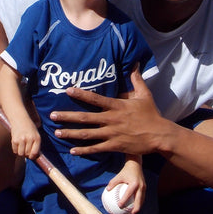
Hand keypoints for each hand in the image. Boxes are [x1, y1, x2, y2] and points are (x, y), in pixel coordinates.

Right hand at [10, 119, 40, 158]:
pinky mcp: (14, 140)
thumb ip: (36, 145)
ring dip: (21, 152)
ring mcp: (22, 139)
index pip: (35, 153)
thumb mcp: (36, 134)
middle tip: (25, 149)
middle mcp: (30, 139)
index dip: (33, 156)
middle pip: (27, 154)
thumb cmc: (29, 127)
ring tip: (22, 147)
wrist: (20, 118)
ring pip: (21, 153)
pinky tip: (17, 144)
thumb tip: (35, 157)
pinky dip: (16, 149)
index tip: (31, 156)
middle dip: (26, 154)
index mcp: (37, 138)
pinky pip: (15, 150)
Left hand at [52, 67, 172, 156]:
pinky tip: (72, 150)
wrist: (159, 135)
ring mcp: (112, 134)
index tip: (68, 90)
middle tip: (52, 115)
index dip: (81, 94)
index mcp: (117, 106)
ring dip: (71, 133)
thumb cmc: (152, 114)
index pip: (95, 99)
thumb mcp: (145, 95)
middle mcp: (111, 120)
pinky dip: (84, 150)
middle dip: (67, 116)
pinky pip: (96, 148)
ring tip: (57, 132)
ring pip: (87, 134)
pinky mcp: (114, 146)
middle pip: (85, 118)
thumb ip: (137, 80)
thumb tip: (136, 63)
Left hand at [108, 160, 144, 213]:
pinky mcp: (144, 187)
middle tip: (131, 213)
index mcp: (134, 183)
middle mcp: (140, 186)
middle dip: (136, 207)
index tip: (119, 206)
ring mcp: (144, 187)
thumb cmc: (126, 170)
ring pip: (142, 199)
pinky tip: (135, 205)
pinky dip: (139, 201)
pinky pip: (142, 196)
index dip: (124, 200)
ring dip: (139, 206)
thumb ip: (113, 182)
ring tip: (134, 212)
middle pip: (139, 199)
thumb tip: (107, 189)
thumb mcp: (119, 175)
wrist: (136, 164)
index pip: (128, 194)